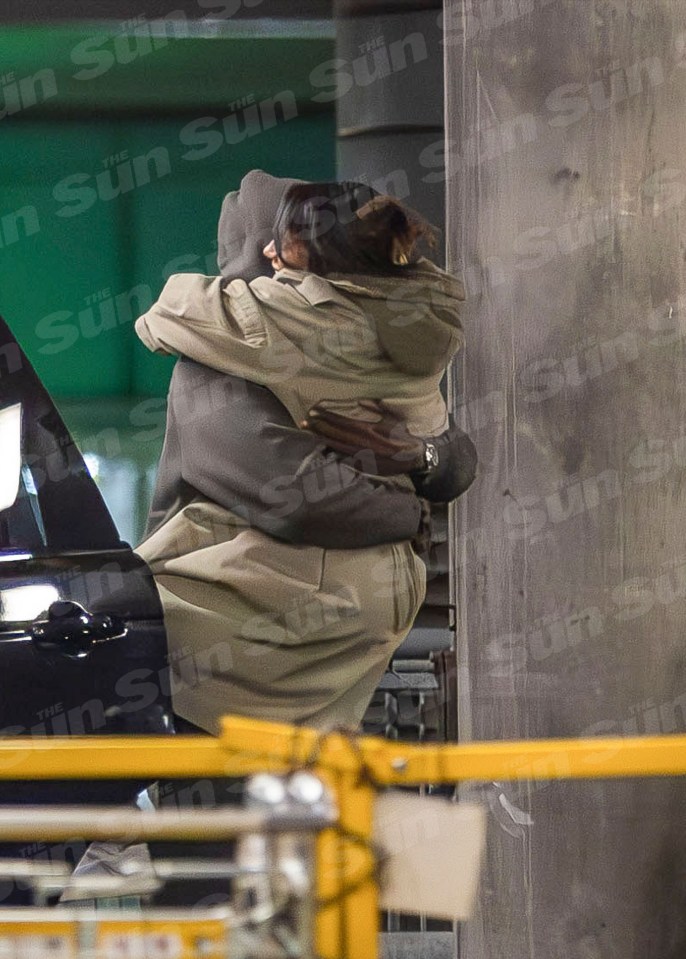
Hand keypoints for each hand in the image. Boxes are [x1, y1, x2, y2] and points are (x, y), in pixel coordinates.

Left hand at [301, 400, 426, 475]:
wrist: (415, 459)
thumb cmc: (405, 435)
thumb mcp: (393, 418)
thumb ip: (376, 408)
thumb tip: (361, 400)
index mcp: (370, 430)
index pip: (343, 422)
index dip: (328, 417)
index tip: (315, 411)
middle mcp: (363, 444)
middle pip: (336, 434)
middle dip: (320, 427)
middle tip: (305, 422)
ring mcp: (362, 456)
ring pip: (337, 446)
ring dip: (322, 438)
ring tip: (310, 432)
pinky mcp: (364, 466)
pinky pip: (344, 457)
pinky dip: (333, 450)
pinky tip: (324, 445)